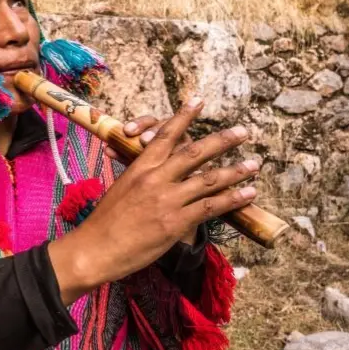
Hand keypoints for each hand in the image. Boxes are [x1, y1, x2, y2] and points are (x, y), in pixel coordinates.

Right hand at [48, 97, 259, 304]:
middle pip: (194, 152)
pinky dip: (232, 199)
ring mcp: (167, 199)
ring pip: (209, 179)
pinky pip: (211, 206)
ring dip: (236, 171)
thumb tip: (153, 172)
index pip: (165, 135)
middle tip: (243, 131)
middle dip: (222, 140)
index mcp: (139, 168)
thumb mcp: (119, 190)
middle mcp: (155, 178)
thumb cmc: (103, 223)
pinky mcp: (176, 222)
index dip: (184, 117)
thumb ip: (139, 178)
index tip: (198, 101)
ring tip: (254, 164)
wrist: (95, 248)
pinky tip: (248, 193)